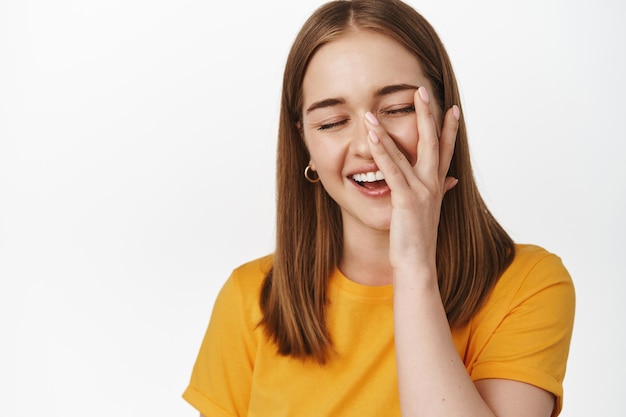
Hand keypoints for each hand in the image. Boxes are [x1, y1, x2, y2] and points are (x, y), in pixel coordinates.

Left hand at [364, 86, 458, 271]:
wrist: (418, 263)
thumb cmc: (419, 239)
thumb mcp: (431, 211)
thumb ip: (440, 191)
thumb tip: (451, 180)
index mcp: (437, 185)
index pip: (446, 150)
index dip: (449, 128)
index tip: (451, 108)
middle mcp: (433, 183)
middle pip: (432, 142)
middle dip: (427, 115)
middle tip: (423, 90)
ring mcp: (422, 190)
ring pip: (406, 152)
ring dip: (387, 129)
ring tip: (373, 111)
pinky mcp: (407, 199)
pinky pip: (392, 169)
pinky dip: (382, 151)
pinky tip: (372, 136)